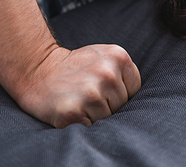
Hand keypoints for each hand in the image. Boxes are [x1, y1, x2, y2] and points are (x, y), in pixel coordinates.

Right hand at [15, 44, 140, 127]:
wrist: (38, 71)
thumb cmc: (75, 67)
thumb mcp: (104, 56)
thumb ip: (124, 71)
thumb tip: (147, 101)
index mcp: (118, 56)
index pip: (134, 90)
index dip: (118, 93)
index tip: (101, 86)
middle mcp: (107, 73)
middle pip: (122, 105)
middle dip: (107, 104)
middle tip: (87, 93)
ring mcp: (91, 93)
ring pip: (109, 119)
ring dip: (95, 115)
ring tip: (80, 101)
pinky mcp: (74, 111)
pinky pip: (92, 128)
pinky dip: (83, 124)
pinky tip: (73, 110)